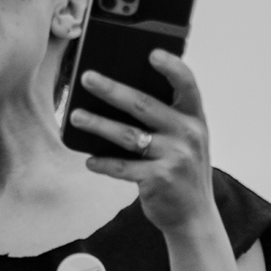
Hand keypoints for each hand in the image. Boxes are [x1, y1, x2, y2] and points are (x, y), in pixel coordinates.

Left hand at [70, 49, 219, 239]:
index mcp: (195, 117)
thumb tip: (121, 97)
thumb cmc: (182, 172)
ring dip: (98, 124)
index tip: (151, 52)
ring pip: (127, 135)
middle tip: (87, 77)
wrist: (194, 217)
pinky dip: (104, 163)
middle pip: (144, 105)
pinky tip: (89, 160)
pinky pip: (123, 167)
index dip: (171, 66)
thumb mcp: (186, 141)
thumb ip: (167, 119)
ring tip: (75, 116)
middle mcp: (187, 134)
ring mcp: (173, 157)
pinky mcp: (158, 180)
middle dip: (112, 89)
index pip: (187, 83)